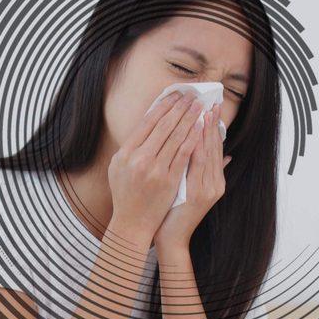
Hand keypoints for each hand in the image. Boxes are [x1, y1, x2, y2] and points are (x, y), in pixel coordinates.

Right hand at [108, 91, 203, 241]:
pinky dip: (193, 139)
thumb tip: (147, 123)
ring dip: (189, 119)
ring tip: (199, 106)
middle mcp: (138, 159)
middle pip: (163, 126)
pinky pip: (184, 154)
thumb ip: (130, 146)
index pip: (147, 122)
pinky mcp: (169, 180)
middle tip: (191, 95)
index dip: (163, 106)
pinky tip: (201, 128)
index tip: (174, 95)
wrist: (132, 223)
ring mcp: (154, 170)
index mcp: (125, 152)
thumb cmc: (125, 194)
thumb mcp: (118, 167)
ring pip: (176, 137)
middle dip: (179, 108)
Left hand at [153, 103, 231, 250]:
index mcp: (214, 181)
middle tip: (208, 101)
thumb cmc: (175, 213)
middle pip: (214, 147)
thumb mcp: (191, 190)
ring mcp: (209, 188)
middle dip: (210, 123)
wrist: (172, 239)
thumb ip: (206, 172)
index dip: (212, 126)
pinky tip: (193, 132)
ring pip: (208, 152)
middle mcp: (215, 183)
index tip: (208, 107)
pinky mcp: (200, 193)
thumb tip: (222, 155)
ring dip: (205, 130)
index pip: (214, 147)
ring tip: (202, 110)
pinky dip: (196, 147)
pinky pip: (198, 164)